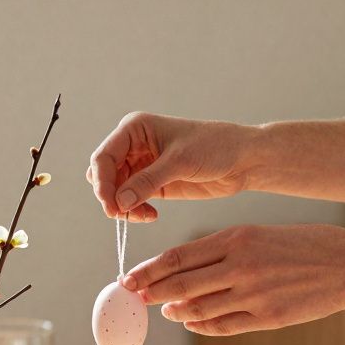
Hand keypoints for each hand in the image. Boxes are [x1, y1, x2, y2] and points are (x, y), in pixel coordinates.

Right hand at [86, 113, 257, 221]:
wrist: (243, 159)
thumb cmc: (215, 147)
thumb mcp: (180, 162)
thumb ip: (147, 181)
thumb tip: (119, 201)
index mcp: (135, 129)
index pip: (103, 157)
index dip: (102, 183)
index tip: (110, 206)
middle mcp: (133, 145)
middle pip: (103, 175)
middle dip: (110, 196)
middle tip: (123, 214)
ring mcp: (141, 165)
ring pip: (114, 190)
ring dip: (122, 206)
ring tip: (142, 216)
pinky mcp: (151, 183)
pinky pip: (130, 200)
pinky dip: (134, 211)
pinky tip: (150, 215)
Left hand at [123, 224, 344, 335]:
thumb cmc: (306, 244)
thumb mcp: (260, 234)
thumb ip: (223, 250)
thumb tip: (185, 267)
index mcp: (237, 238)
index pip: (178, 256)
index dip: (149, 269)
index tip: (130, 277)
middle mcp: (241, 266)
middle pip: (181, 284)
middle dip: (152, 292)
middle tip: (135, 297)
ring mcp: (253, 295)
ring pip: (198, 309)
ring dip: (176, 312)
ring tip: (165, 310)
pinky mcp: (267, 319)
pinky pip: (223, 326)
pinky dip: (202, 326)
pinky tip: (191, 324)